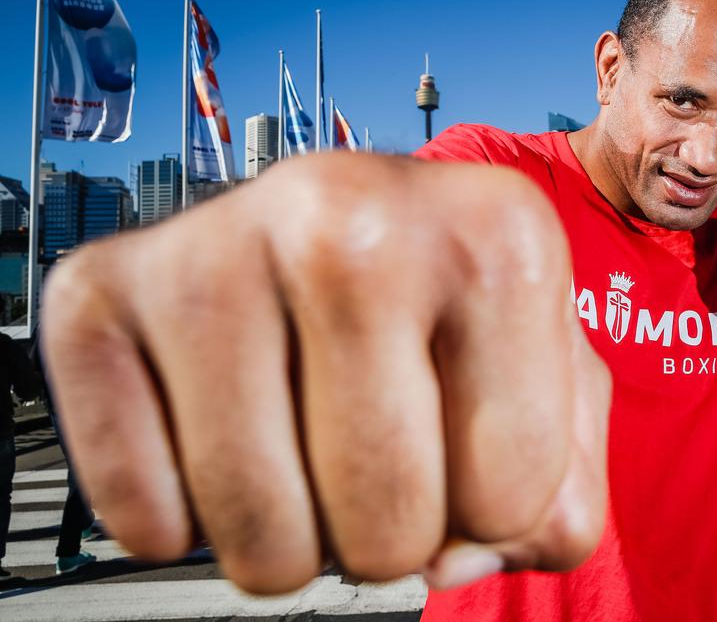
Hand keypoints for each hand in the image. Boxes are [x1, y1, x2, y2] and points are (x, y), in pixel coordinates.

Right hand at [41, 153, 609, 594]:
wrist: (334, 225)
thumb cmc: (447, 304)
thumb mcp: (553, 377)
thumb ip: (559, 486)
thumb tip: (451, 555)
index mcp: (497, 235)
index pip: (511, 495)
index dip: (490, 507)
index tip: (460, 440)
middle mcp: (353, 215)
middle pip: (387, 528)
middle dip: (387, 533)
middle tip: (370, 456)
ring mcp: (219, 241)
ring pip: (262, 537)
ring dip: (290, 538)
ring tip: (299, 453)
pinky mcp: (102, 292)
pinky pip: (140, 512)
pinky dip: (179, 519)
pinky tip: (212, 441)